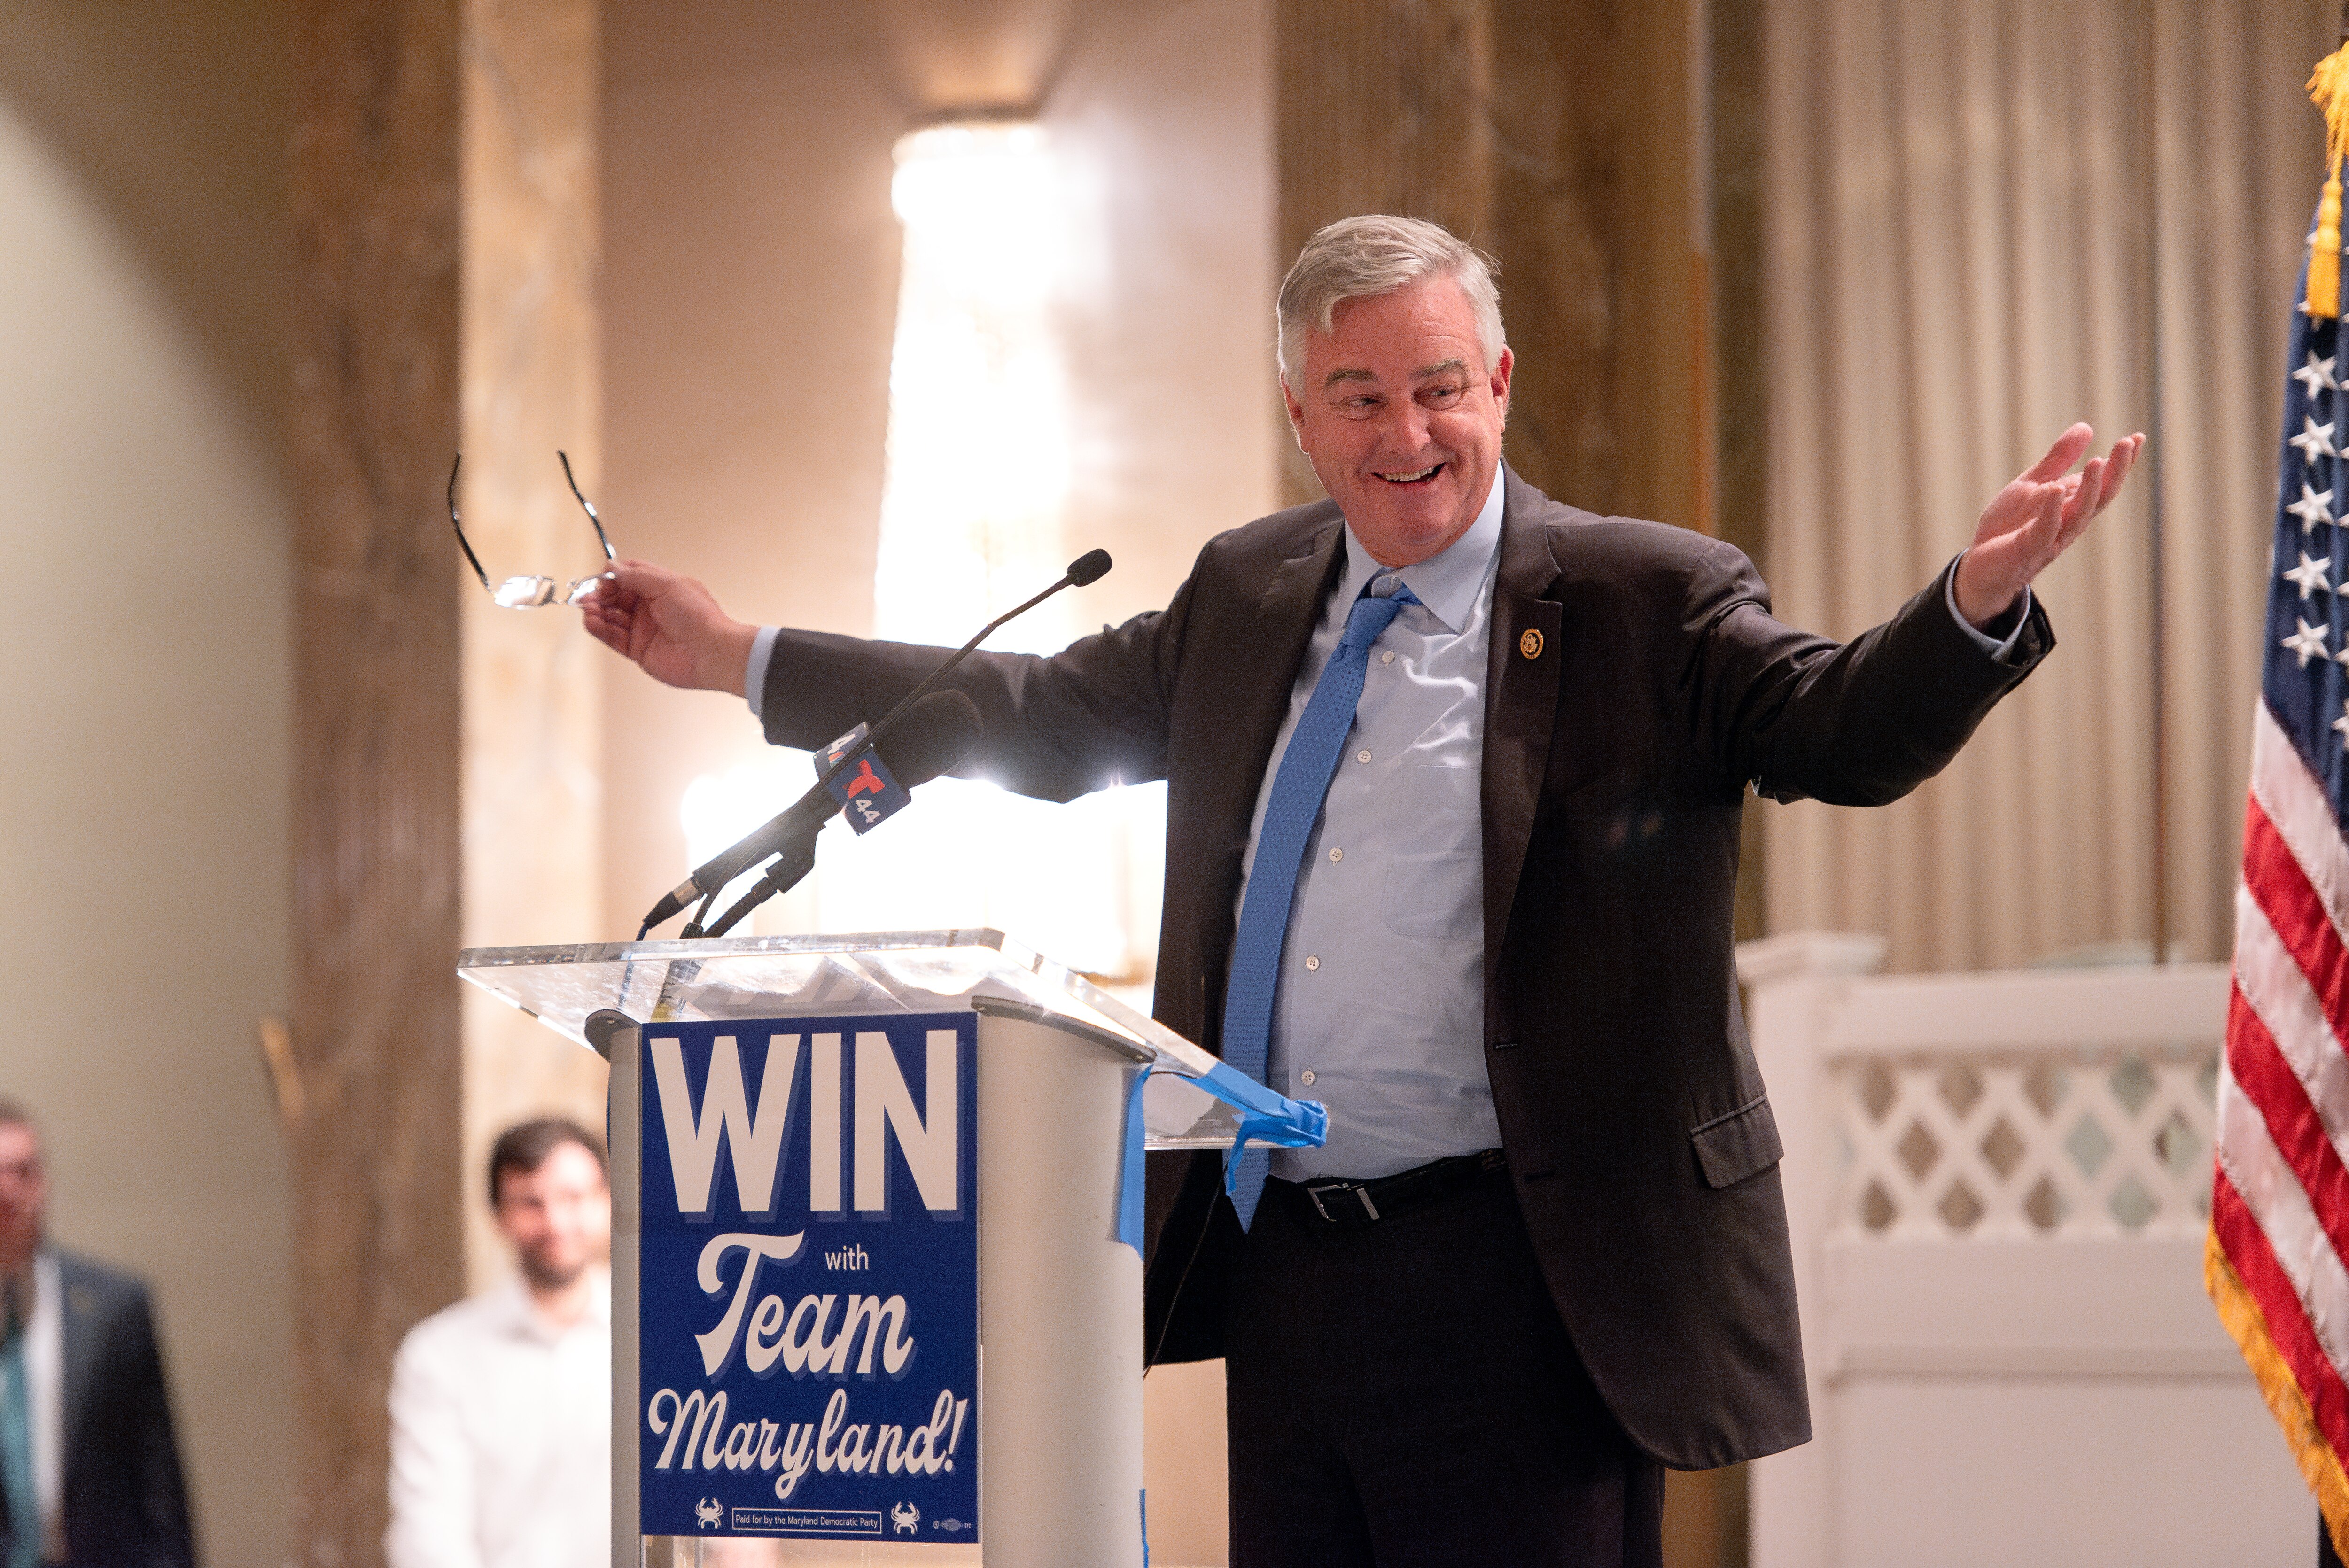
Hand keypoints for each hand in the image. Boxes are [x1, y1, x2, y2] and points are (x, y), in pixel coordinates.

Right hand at [578, 559, 758, 693]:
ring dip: (597, 611)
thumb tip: (612, 568)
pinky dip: (599, 629)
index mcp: (660, 587)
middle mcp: (650, 607)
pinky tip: (591, 622)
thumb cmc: (697, 615)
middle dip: (600, 595)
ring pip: (611, 617)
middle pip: (616, 596)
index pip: (629, 576)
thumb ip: (636, 576)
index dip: (613, 576)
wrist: (711, 652)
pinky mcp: (637, 649)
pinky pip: (613, 637)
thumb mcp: (666, 584)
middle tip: (588, 596)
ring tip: (588, 609)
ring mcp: (643, 629)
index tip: (605, 580)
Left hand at [1953, 423, 2144, 628]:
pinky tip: (2056, 489)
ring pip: (2078, 514)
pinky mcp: (2028, 549)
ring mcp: (2052, 537)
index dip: (2121, 462)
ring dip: (2090, 488)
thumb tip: (2087, 427)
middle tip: (2127, 443)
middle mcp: (2069, 522)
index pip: (2103, 483)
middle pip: (2100, 497)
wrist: (1981, 566)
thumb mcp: (2033, 484)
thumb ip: (2058, 460)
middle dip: (2116, 471)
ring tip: (2097, 461)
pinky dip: (2051, 510)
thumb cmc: (2011, 525)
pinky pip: (2045, 530)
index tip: (2136, 438)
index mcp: (2072, 505)